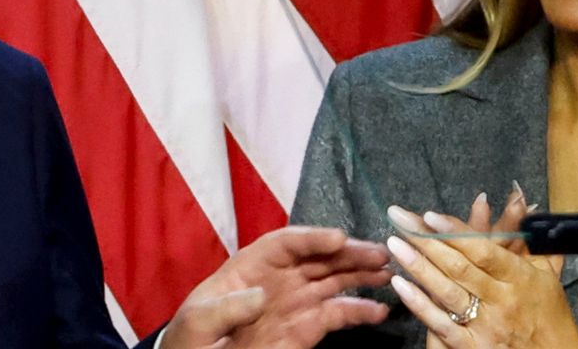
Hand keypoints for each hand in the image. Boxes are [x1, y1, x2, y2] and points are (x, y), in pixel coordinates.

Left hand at [157, 226, 392, 348]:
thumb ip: (226, 308)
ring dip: (360, 274)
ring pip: (332, 281)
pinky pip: (335, 316)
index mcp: (248, 268)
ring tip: (387, 272)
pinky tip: (378, 310)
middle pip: (317, 258)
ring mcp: (292, 305)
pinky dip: (358, 312)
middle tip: (381, 252)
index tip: (338, 239)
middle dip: (348, 253)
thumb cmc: (189, 342)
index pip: (285, 243)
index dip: (312, 238)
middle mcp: (276, 281)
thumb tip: (262, 293)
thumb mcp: (196, 323)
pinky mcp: (303, 331)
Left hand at [383, 206, 577, 348]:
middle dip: (426, 240)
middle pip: (459, 267)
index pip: (484, 251)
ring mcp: (485, 324)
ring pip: (447, 292)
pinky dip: (420, 305)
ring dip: (418, 267)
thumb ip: (530, 239)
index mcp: (520, 278)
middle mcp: (502, 299)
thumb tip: (523, 201)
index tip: (431, 215)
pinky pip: (442, 324)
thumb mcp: (547, 275)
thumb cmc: (550, 315)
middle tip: (400, 219)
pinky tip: (401, 285)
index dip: (457, 232)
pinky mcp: (472, 346)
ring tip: (394, 244)